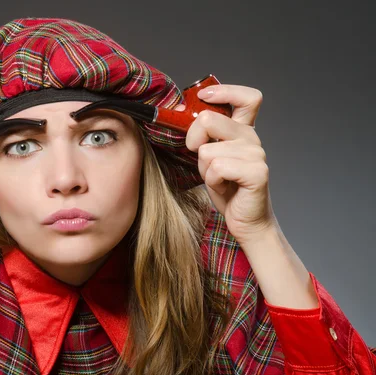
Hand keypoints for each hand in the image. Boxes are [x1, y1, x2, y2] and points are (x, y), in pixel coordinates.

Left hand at [184, 84, 276, 244]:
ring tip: (218, 179)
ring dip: (204, 170)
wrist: (245, 220)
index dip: (224, 91)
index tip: (204, 97)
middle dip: (193, 141)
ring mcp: (256, 155)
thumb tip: (179, 114)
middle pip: (209, 120)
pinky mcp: (257, 173)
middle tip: (201, 160)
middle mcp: (252, 138)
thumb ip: (203, 135)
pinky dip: (212, 181)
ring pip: (207, 151)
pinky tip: (224, 187)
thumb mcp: (209, 157)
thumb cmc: (226, 188)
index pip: (247, 97)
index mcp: (242, 130)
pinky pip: (217, 168)